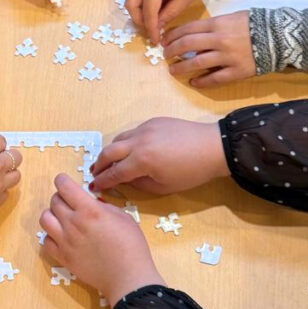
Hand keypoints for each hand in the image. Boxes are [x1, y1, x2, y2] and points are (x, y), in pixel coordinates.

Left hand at [39, 174, 163, 302]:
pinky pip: (46, 241)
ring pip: (44, 219)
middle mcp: (73, 223)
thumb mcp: (122, 216)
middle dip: (60, 197)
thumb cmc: (131, 246)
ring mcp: (66, 241)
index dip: (62, 180)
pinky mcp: (63, 257)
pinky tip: (61, 237)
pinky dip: (51, 236)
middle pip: (54, 201)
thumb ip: (103, 206)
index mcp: (89, 210)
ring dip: (52, 214)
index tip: (64, 181)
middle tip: (69, 201)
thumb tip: (92, 202)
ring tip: (62, 218)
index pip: (64, 186)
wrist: (128, 277)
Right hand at [90, 117, 228, 193]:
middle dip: (99, 164)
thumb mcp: (165, 186)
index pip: (115, 172)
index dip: (103, 181)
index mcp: (142, 160)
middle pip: (109, 151)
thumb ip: (140, 184)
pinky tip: (130, 150)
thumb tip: (126, 180)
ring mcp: (145, 128)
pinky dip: (126, 142)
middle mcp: (138, 141)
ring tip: (109, 161)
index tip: (94, 187)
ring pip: (119, 138)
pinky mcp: (153, 121)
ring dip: (110, 151)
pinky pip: (133, 132)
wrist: (213, 147)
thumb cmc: (192, 172)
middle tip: (95, 173)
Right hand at [126, 0, 217, 42]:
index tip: (156, 41)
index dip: (151, 29)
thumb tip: (159, 24)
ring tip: (155, 22)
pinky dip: (142, 3)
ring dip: (139, 12)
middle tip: (152, 32)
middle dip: (139, 22)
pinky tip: (156, 9)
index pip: (148, 12)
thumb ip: (172, 10)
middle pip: (131, 6)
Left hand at [164, 11, 255, 87]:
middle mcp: (219, 40)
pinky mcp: (237, 71)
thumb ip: (212, 26)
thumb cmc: (253, 24)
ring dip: (181, 67)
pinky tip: (193, 82)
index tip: (164, 40)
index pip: (187, 29)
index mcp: (217, 24)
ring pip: (197, 63)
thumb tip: (191, 35)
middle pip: (187, 45)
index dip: (172, 35)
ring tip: (173, 70)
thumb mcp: (231, 18)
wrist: (279, 36)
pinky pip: (215, 78)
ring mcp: (228, 57)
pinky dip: (202, 81)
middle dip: (172, 50)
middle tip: (165, 55)